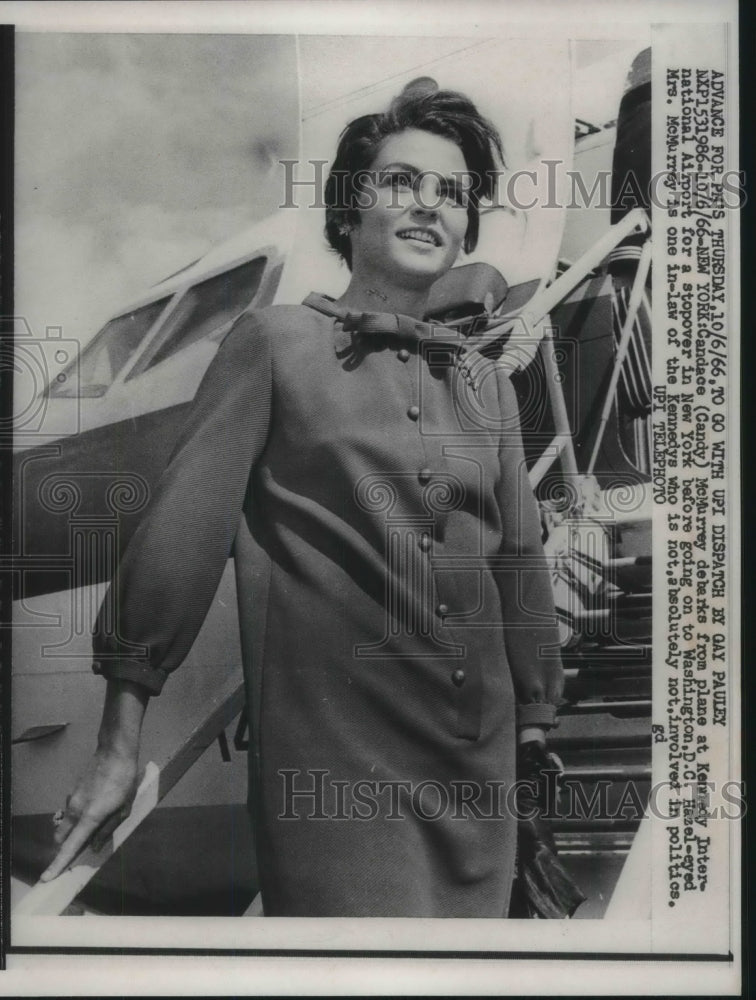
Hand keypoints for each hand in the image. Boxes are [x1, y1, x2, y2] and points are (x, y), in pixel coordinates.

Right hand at [41, 746, 138, 881]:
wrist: (115, 752)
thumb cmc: (124, 781)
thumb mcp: (123, 809)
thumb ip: (107, 830)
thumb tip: (93, 847)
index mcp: (89, 817)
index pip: (69, 847)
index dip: (58, 864)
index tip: (46, 878)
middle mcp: (75, 810)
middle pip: (61, 838)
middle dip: (66, 847)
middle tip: (82, 848)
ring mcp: (72, 799)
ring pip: (65, 823)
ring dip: (73, 830)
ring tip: (97, 821)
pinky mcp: (73, 791)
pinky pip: (71, 810)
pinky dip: (78, 816)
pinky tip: (97, 804)